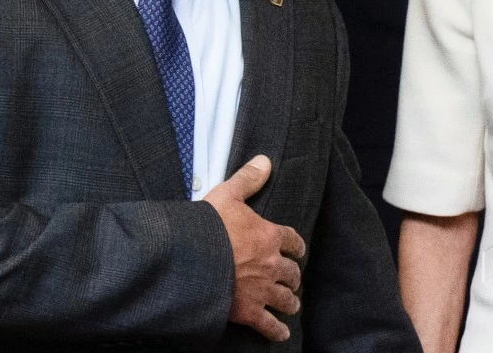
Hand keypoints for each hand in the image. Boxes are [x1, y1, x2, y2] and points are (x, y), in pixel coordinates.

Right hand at [205, 155, 305, 341]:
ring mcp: (262, 289)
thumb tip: (264, 161)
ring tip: (292, 304)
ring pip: (285, 297)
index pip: (292, 240)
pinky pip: (268, 324)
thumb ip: (248, 179)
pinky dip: (277, 330)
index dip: (296, 245)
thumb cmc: (209, 227)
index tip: (298, 249)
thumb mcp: (228, 195)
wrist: (194, 261)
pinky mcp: (249, 310)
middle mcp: (271, 264)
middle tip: (294, 279)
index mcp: (269, 236)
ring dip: (290, 301)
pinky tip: (282, 333)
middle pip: (291, 272)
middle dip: (293, 276)